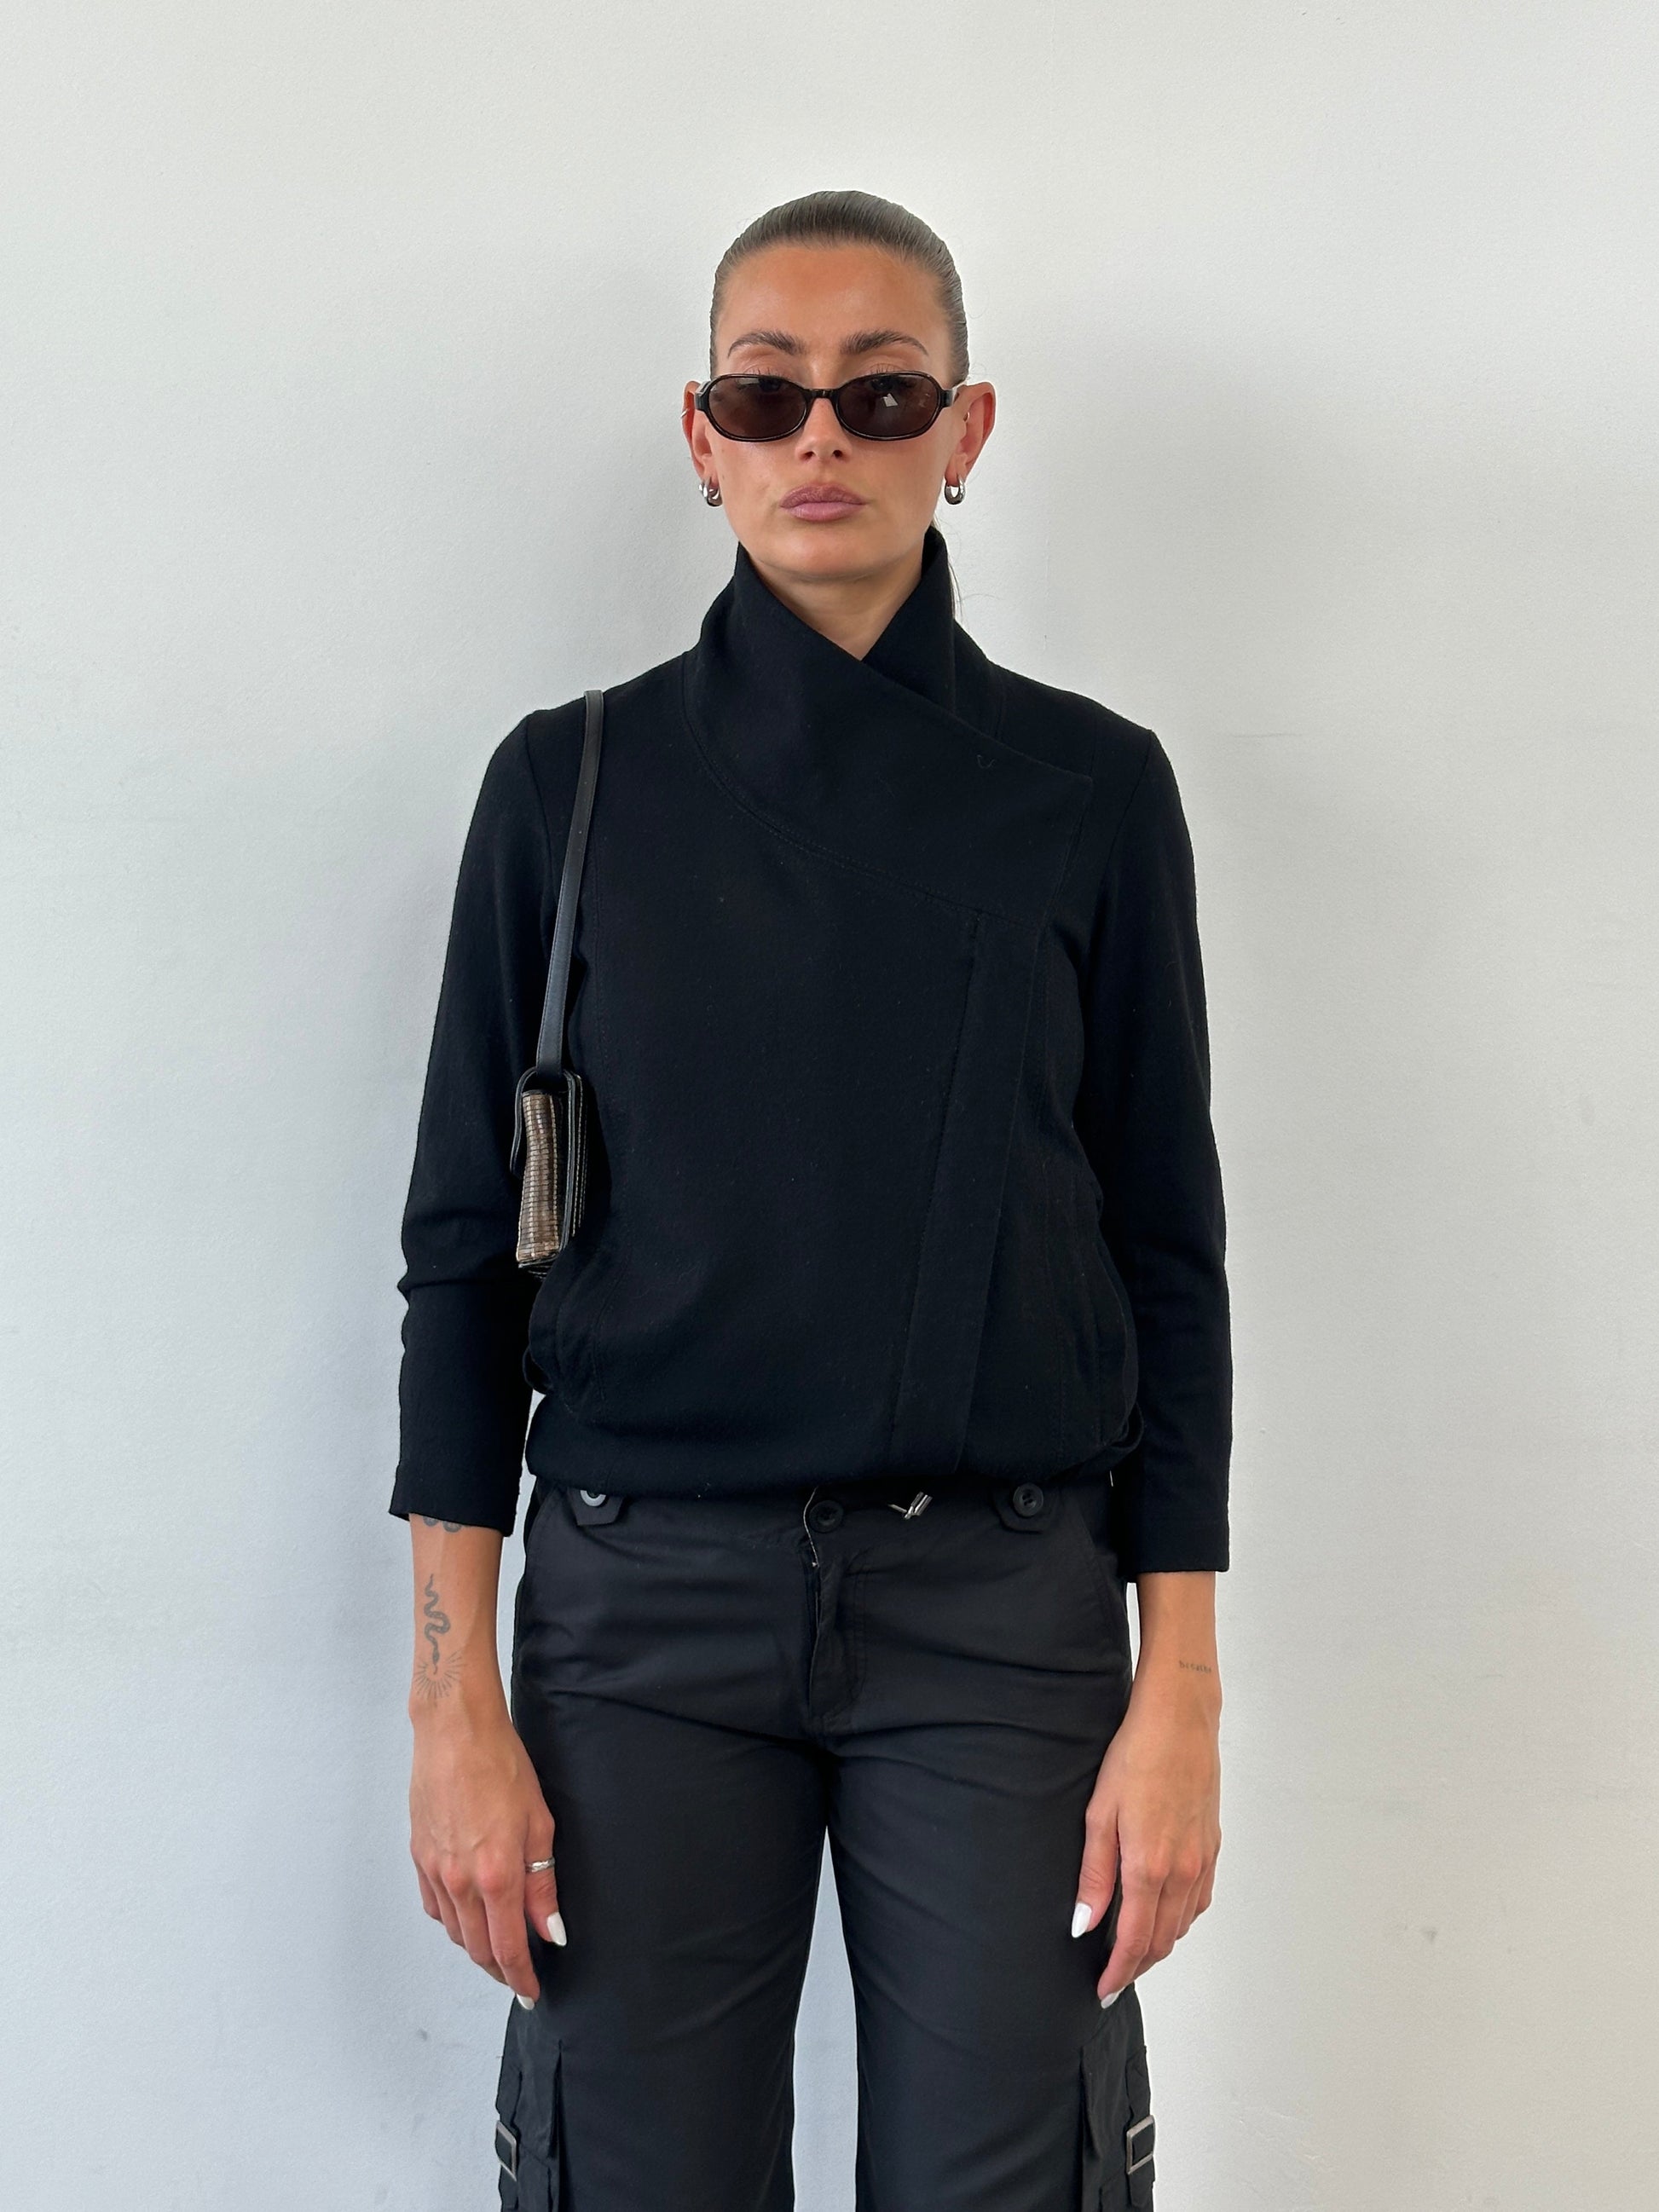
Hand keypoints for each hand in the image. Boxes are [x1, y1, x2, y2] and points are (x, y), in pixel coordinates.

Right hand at [409, 1696, 566, 2005]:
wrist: (454, 1730)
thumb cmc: (502, 1766)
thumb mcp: (539, 1824)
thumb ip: (542, 1885)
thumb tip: (550, 1930)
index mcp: (495, 1875)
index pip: (508, 1948)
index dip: (521, 1977)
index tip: (531, 1992)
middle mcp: (460, 1881)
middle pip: (478, 1948)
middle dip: (500, 1970)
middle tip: (518, 1978)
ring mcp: (434, 1870)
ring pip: (455, 1931)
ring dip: (476, 1948)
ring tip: (497, 1951)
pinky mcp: (419, 1855)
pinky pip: (435, 1906)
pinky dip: (452, 1921)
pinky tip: (467, 1916)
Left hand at [1071, 1662, 1221, 2001]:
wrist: (1180, 1721)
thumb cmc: (1135, 1758)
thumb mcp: (1099, 1814)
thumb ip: (1094, 1876)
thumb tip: (1084, 1925)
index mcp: (1149, 1866)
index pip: (1134, 1940)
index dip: (1118, 1972)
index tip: (1102, 1990)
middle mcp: (1182, 1872)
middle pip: (1162, 1941)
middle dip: (1137, 1966)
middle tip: (1112, 1977)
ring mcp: (1202, 1861)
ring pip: (1182, 1924)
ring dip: (1158, 1944)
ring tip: (1131, 1950)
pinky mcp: (1212, 1847)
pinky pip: (1198, 1901)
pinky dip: (1179, 1919)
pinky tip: (1162, 1913)